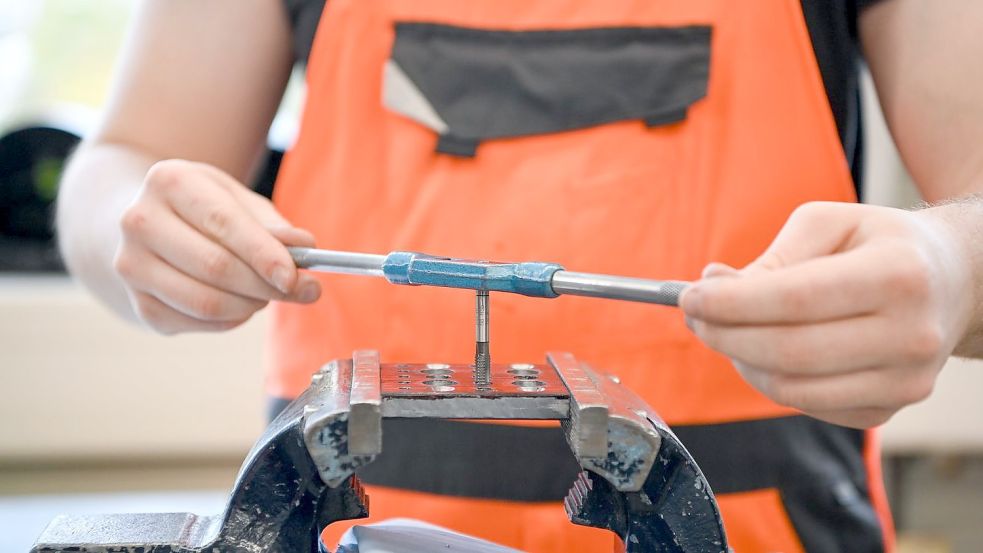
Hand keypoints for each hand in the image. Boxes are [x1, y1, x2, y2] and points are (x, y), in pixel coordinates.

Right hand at [113, 159, 320, 333]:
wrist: (148, 225)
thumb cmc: (205, 210)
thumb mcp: (238, 201)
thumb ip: (273, 224)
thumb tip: (304, 246)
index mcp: (169, 181)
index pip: (222, 222)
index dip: (262, 253)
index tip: (294, 276)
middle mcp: (140, 221)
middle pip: (215, 266)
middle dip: (266, 285)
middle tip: (302, 291)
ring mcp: (132, 266)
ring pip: (206, 302)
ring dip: (251, 305)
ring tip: (267, 293)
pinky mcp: (140, 304)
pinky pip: (199, 322)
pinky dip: (232, 318)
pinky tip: (240, 303)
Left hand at [680, 201, 973, 427]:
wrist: (953, 281)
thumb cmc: (880, 244)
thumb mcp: (830, 223)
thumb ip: (772, 257)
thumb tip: (712, 288)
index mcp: (897, 275)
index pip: (795, 299)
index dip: (731, 304)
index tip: (688, 298)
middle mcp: (910, 335)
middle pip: (788, 352)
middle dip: (724, 336)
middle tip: (693, 316)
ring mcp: (904, 382)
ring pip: (791, 388)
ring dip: (740, 361)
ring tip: (723, 331)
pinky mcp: (888, 410)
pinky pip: (806, 406)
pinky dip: (770, 380)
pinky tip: (762, 351)